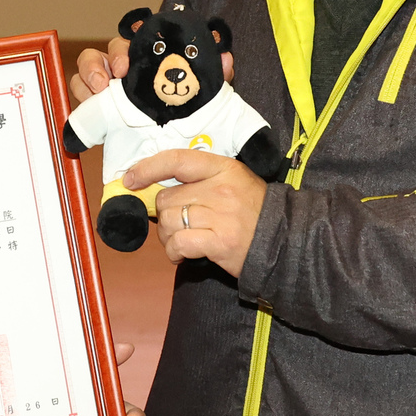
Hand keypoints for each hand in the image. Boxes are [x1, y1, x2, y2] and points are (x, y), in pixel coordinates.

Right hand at [69, 36, 235, 103]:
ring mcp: (106, 85)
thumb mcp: (204, 93)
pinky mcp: (96, 108)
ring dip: (88, 76)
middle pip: (106, 51)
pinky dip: (80, 97)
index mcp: (149, 57)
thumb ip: (216, 76)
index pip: (133, 38)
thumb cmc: (187, 111)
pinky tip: (88, 108)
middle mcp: (125, 67)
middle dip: (106, 60)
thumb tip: (226, 59)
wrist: (179, 142)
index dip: (128, 42)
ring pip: (86, 68)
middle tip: (117, 74)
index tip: (130, 60)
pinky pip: (80, 94)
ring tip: (97, 92)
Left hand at [121, 150, 267, 278]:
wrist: (286, 242)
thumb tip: (158, 191)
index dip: (148, 168)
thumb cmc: (255, 213)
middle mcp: (221, 188)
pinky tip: (182, 255)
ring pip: (170, 221)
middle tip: (174, 226)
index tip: (130, 179)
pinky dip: (174, 252)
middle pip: (167, 197)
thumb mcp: (234, 183)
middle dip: (163, 215)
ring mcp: (221, 215)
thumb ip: (201, 182)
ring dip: (168, 236)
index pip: (177, 160)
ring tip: (181, 242)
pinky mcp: (219, 242)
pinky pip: (179, 243)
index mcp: (223, 168)